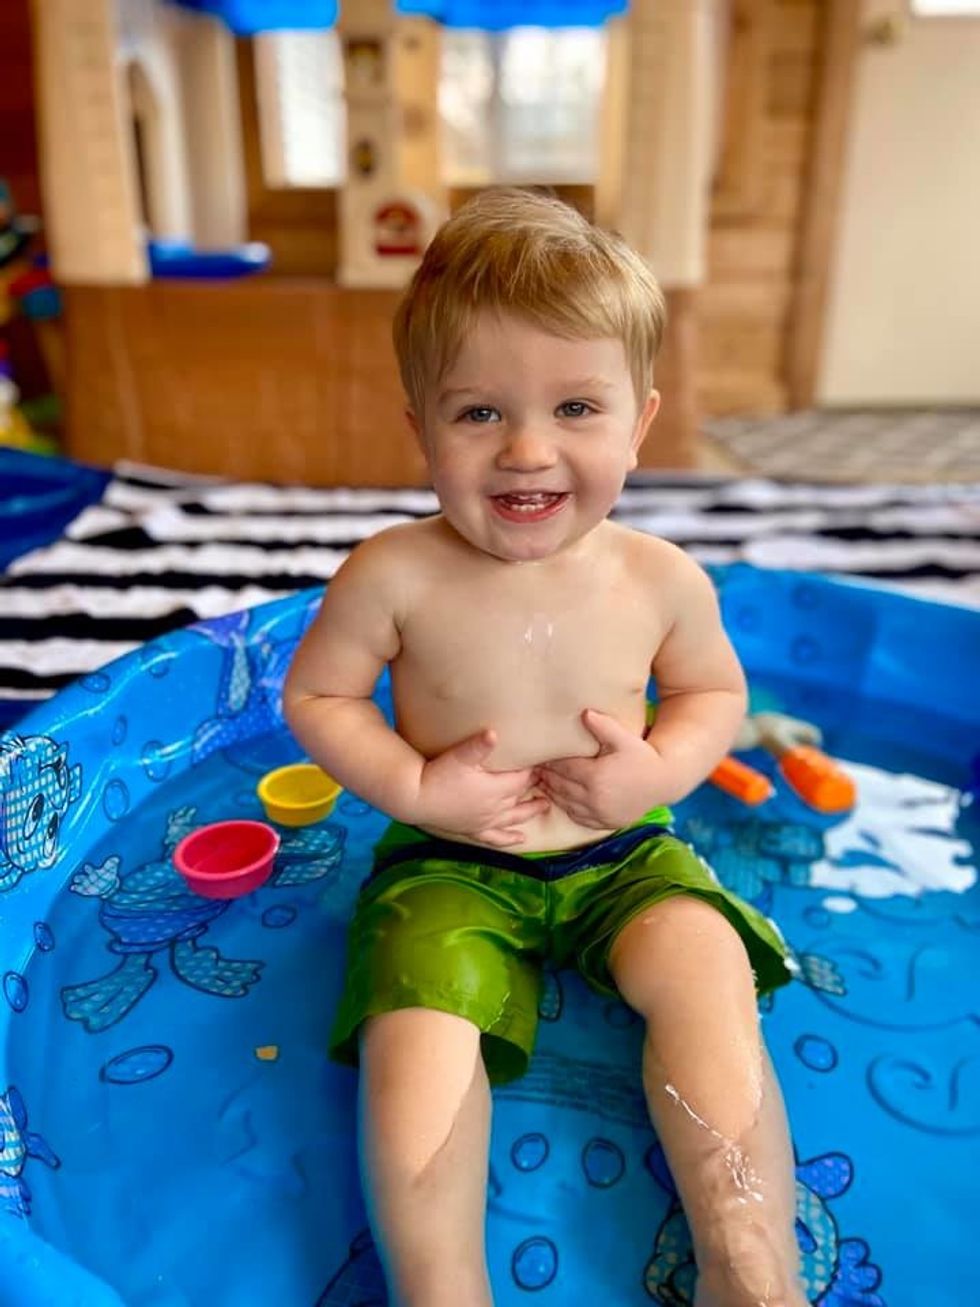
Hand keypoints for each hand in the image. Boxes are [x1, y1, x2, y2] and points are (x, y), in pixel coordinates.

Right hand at [417, 729, 548, 847]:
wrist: (415, 798)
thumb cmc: (437, 775)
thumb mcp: (459, 757)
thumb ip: (478, 746)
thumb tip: (494, 733)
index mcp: (495, 789)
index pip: (521, 779)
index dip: (532, 771)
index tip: (542, 762)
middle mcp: (494, 807)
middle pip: (520, 796)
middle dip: (533, 787)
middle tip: (546, 778)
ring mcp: (484, 821)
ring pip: (514, 818)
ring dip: (530, 812)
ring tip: (544, 806)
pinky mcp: (472, 830)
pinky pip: (496, 838)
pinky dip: (509, 839)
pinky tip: (520, 840)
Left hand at [537, 709, 668, 829]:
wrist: (663, 783)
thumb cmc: (642, 757)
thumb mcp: (625, 739)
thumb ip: (603, 726)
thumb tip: (585, 713)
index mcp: (596, 777)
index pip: (563, 769)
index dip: (550, 762)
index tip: (540, 756)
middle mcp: (594, 798)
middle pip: (560, 787)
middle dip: (547, 776)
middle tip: (536, 768)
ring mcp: (598, 814)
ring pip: (565, 803)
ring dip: (552, 792)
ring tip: (543, 781)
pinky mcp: (604, 823)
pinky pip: (577, 816)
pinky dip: (565, 807)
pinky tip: (560, 797)